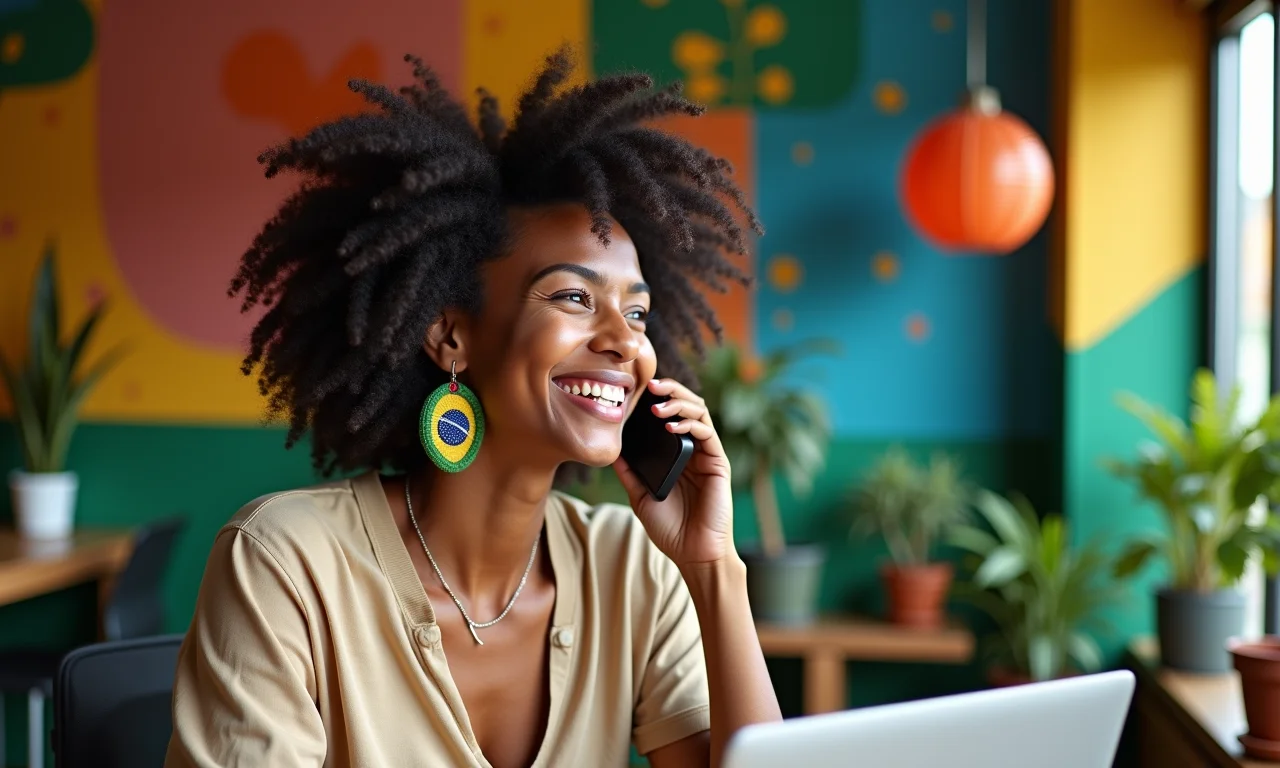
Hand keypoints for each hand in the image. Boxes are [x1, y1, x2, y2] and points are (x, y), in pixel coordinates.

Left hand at [612, 378, 736, 568]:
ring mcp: (707, 455)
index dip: (656, 400)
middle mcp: (693, 450)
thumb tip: (610, 450)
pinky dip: (690, 424)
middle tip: (650, 386)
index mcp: (676, 454)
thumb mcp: (640, 496)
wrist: (693, 554)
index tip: (636, 391)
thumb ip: (629, 472)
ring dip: (679, 403)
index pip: (669, 416)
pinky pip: (707, 434)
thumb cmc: (670, 529)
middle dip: (670, 391)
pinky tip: (672, 426)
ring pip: (699, 412)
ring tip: (658, 405)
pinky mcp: (718, 463)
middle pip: (686, 406)